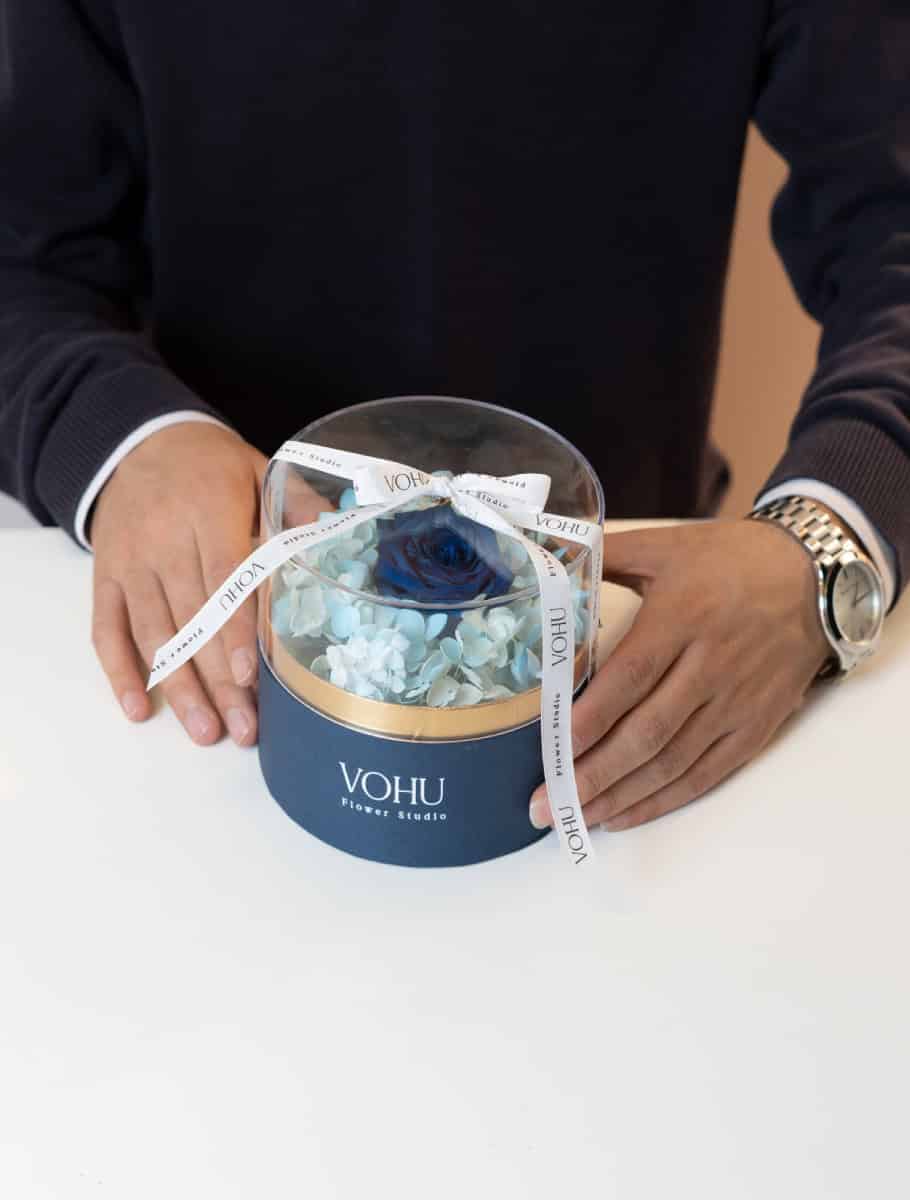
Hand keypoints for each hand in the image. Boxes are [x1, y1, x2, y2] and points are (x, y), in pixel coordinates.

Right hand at [90, 422, 328, 745]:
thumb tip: (338, 536)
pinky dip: (119, 670)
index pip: (223, 575)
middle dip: (217, 678)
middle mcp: (162, 537)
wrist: (141, 441)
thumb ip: (297, 504)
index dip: (235, 628)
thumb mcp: (260, 468)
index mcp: (207, 508)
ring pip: (150, 631)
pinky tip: (139, 709)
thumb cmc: (213, 465)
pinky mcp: (104, 575)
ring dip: (177, 686)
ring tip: (204, 732)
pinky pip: (105, 627)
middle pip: (190, 617)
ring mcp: (128, 559)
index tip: (251, 674)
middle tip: (242, 729)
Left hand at [529, 518, 831, 831]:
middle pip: (647, 733)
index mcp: (682, 617)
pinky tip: (624, 814)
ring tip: (575, 817)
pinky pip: (705, 773)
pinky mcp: (755, 726)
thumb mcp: (667, 545)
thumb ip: (606, 554)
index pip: (630, 678)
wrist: (815, 576)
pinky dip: (663, 799)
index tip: (554, 749)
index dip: (591, 719)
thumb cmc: (732, 559)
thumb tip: (549, 558)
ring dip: (621, 796)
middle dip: (593, 774)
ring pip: (672, 762)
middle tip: (546, 803)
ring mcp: (736, 702)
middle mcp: (710, 666)